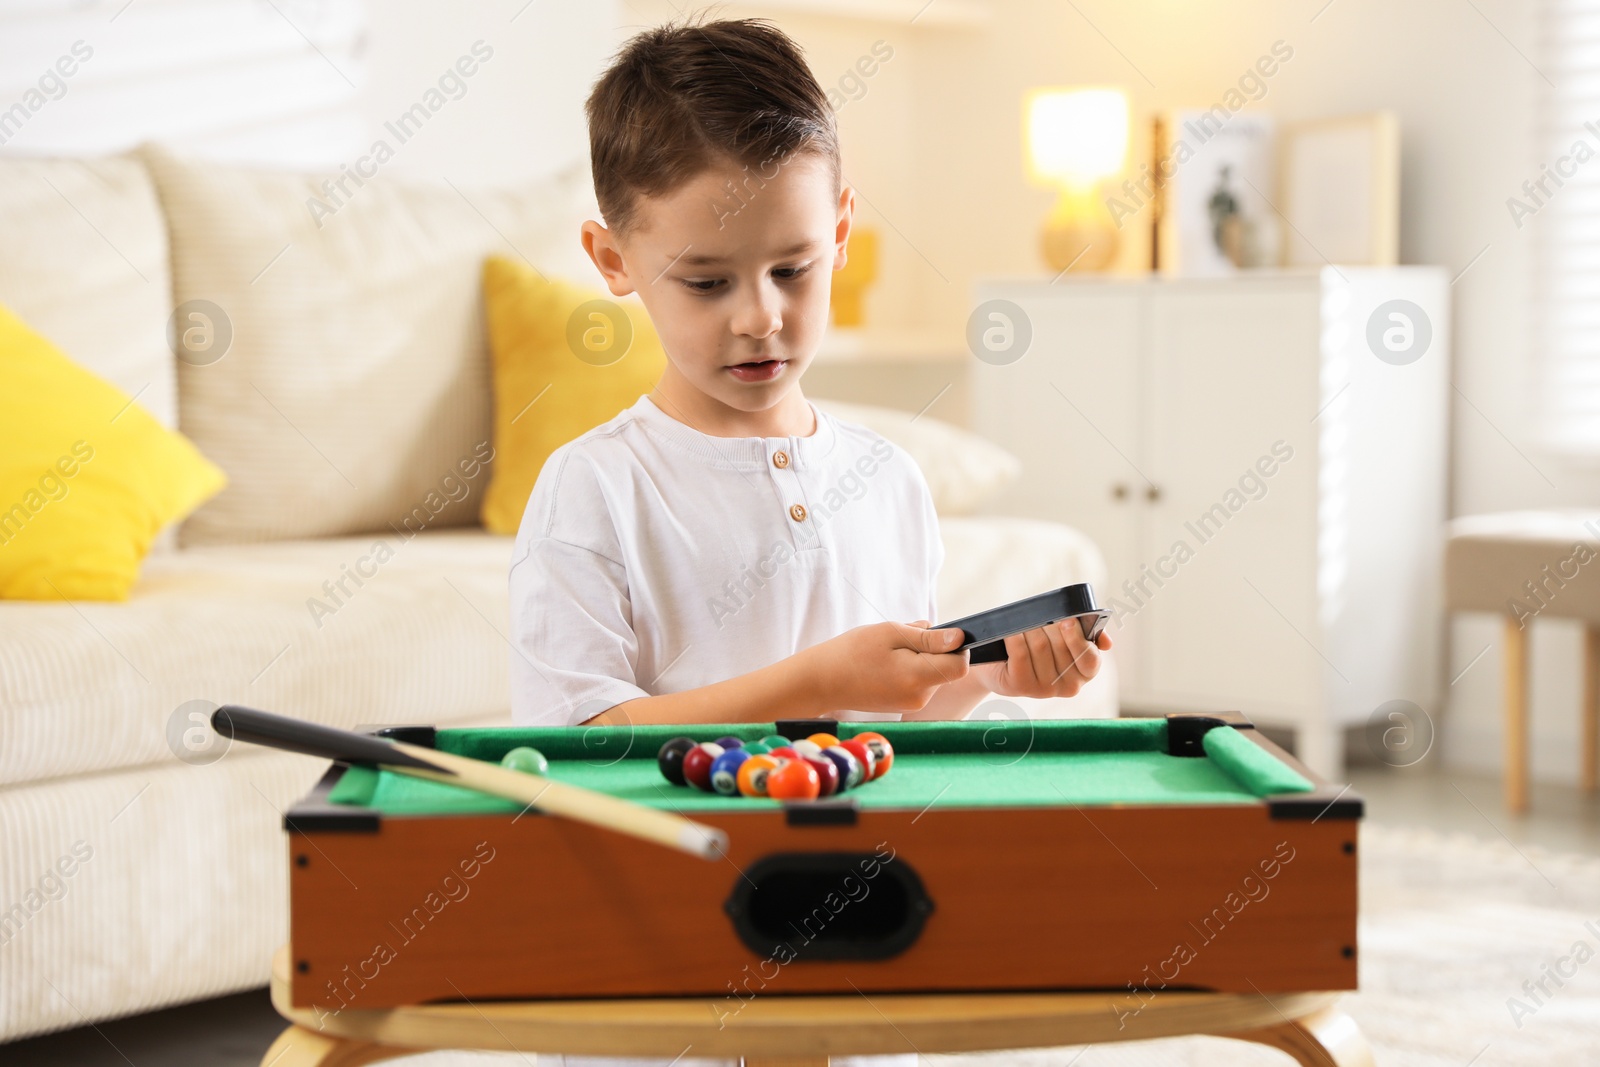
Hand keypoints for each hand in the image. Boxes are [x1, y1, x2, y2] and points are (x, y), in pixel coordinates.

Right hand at [800, 620, 969, 713]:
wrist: (823, 681)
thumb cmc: (853, 652)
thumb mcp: (891, 633)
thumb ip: (928, 638)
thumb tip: (959, 638)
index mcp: (917, 677)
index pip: (960, 665)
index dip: (955, 646)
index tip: (935, 635)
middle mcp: (920, 696)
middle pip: (948, 669)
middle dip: (934, 650)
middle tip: (900, 641)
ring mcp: (913, 704)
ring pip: (934, 674)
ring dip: (920, 659)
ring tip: (889, 653)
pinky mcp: (905, 705)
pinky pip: (920, 682)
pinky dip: (911, 669)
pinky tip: (887, 665)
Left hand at [970, 619, 1111, 699]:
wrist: (1004, 662)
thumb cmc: (1040, 644)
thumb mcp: (1067, 637)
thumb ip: (1090, 634)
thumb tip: (1107, 643)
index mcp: (1086, 672)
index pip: (1090, 659)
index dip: (1077, 639)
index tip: (1067, 621)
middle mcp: (1069, 686)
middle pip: (1060, 646)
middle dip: (1049, 625)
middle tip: (1041, 617)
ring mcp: (1045, 690)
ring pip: (1040, 646)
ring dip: (1030, 628)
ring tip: (1024, 624)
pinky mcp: (1022, 686)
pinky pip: (1020, 652)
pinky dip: (1015, 637)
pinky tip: (1012, 632)